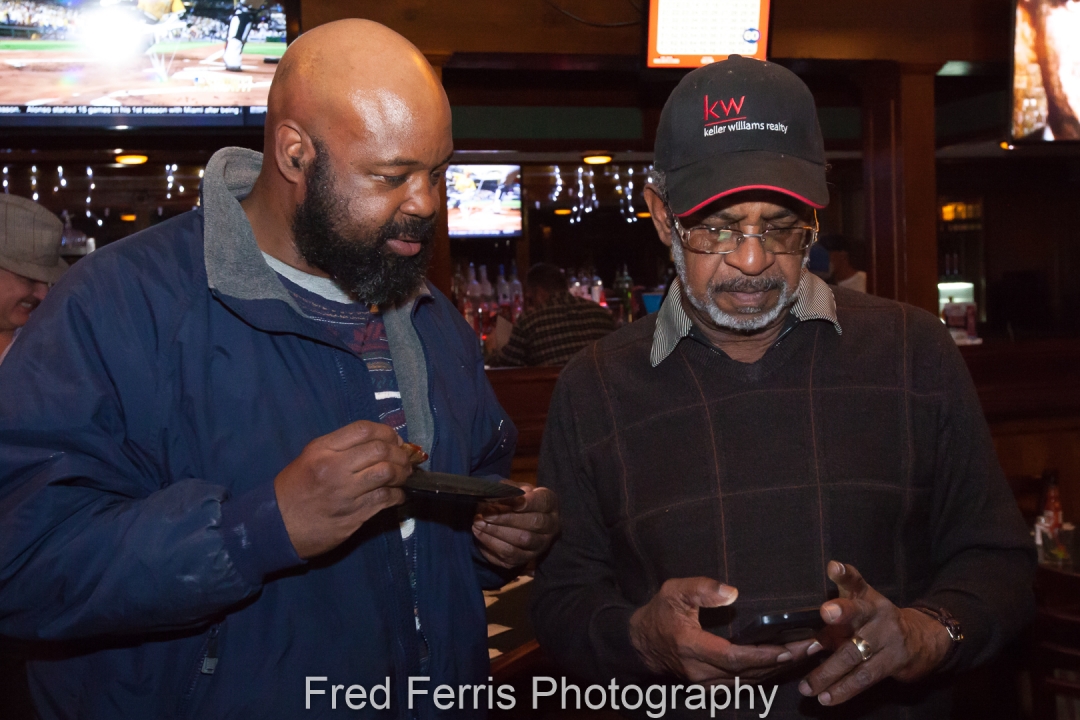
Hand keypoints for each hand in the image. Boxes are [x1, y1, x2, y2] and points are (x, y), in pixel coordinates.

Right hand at [274, 420, 410, 558]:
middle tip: (405, 459)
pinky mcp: (353, 515)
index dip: (386, 432)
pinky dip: (398, 495)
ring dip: (402, 473)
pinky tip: (397, 494)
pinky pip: (385, 499)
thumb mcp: (310, 457)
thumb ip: (340, 447)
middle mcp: (334, 468)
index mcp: (322, 450)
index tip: (395, 439)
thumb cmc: (293, 489)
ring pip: (387, 473)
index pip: (363, 430)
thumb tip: (380, 442)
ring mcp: (345, 493)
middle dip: (400, 453)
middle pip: (380, 450)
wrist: (277, 526)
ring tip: (404, 475)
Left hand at [472, 481, 558, 568]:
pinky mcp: (526, 560)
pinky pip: (510, 556)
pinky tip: (479, 534)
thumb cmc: (517, 501)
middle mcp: (550, 526)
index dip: (527, 502)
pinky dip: (492, 544)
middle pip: (534, 523)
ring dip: (497, 532)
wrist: (519, 521)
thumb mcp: (515, 490)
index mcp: (549, 504)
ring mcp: (540, 545)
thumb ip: (508, 489)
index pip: (543, 502)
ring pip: (522, 541)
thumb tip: (496, 493)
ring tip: (477, 523)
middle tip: (485, 514)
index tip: (507, 500)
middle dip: (506, 518)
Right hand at [629, 578, 814, 682]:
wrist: (640, 643)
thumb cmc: (659, 614)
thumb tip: (732, 593)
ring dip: (779, 670)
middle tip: (814, 647)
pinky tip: (784, 663)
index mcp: (692, 648)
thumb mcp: (674, 592)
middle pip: (749, 673)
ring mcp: (705, 684)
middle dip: (784, 661)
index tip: (790, 647)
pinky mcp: (710, 687)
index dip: (764, 655)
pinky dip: (765, 675)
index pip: (734, 658)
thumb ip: (702, 589)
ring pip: (749, 682)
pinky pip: (743, 685)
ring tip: (807, 653)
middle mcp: (701, 672)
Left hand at [798, 561, 953, 705]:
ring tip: (808, 686)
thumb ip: (829, 629)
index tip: (833, 567)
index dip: (844, 574)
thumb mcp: (857, 618)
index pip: (855, 581)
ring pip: (855, 653)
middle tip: (825, 613)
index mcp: (865, 597)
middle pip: (858, 611)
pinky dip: (844, 689)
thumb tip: (800, 647)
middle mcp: (877, 612)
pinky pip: (865, 676)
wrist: (924, 639)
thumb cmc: (875, 625)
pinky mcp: (895, 661)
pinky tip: (828, 697)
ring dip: (828, 672)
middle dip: (842, 612)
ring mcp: (888, 636)